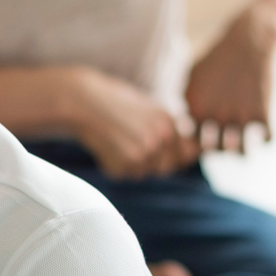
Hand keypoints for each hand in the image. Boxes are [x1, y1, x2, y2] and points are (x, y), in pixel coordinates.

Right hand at [64, 68, 197, 178]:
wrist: (83, 101)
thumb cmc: (114, 101)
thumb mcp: (149, 107)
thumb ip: (169, 128)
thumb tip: (192, 151)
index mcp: (168, 123)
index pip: (187, 153)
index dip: (175, 156)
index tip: (163, 152)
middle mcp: (159, 140)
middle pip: (167, 168)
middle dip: (154, 163)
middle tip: (132, 145)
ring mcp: (141, 155)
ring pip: (144, 173)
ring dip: (133, 164)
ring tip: (117, 141)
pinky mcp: (122, 166)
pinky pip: (125, 174)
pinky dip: (116, 166)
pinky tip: (106, 146)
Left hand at [184, 14, 275, 152]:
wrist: (247, 41)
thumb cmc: (217, 57)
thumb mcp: (192, 74)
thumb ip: (186, 99)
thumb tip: (183, 118)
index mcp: (195, 108)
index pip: (191, 141)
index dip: (198, 141)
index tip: (207, 133)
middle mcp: (214, 116)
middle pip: (213, 150)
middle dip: (218, 148)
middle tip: (224, 140)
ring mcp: (239, 116)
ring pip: (240, 152)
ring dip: (241, 150)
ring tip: (242, 143)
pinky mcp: (262, 112)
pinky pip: (268, 140)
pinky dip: (267, 139)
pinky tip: (264, 130)